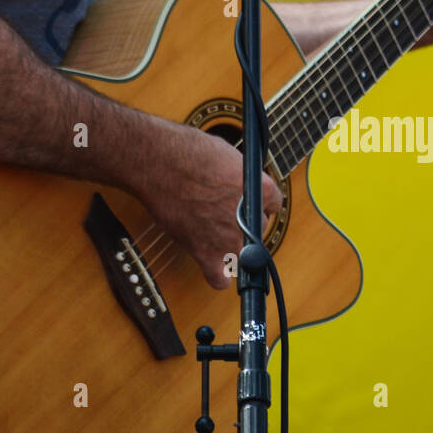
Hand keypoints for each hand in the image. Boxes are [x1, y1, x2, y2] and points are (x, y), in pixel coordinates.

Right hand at [134, 123, 281, 289]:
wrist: (159, 162)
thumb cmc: (188, 153)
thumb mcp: (229, 156)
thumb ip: (242, 178)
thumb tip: (241, 188)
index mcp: (261, 189)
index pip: (273, 203)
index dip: (257, 201)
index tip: (245, 200)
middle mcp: (251, 216)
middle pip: (259, 228)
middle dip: (244, 222)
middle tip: (220, 211)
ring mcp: (230, 237)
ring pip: (244, 253)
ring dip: (233, 246)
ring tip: (212, 230)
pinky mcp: (206, 252)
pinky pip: (220, 279)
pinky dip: (218, 276)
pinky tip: (213, 265)